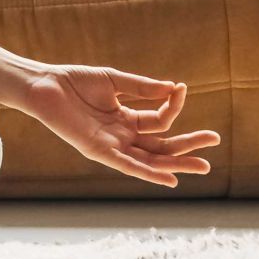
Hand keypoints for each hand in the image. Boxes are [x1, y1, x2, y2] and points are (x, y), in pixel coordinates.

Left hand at [2, 64, 218, 187]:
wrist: (44, 85)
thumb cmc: (74, 82)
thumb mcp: (114, 80)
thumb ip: (142, 87)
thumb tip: (172, 87)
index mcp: (127, 119)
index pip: (160, 119)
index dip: (174, 105)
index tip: (182, 89)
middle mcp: (122, 136)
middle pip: (162, 145)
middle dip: (188, 146)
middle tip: (214, 142)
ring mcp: (112, 146)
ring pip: (150, 159)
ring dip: (176, 163)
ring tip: (203, 166)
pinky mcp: (98, 151)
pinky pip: (127, 165)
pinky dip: (148, 172)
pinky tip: (168, 178)